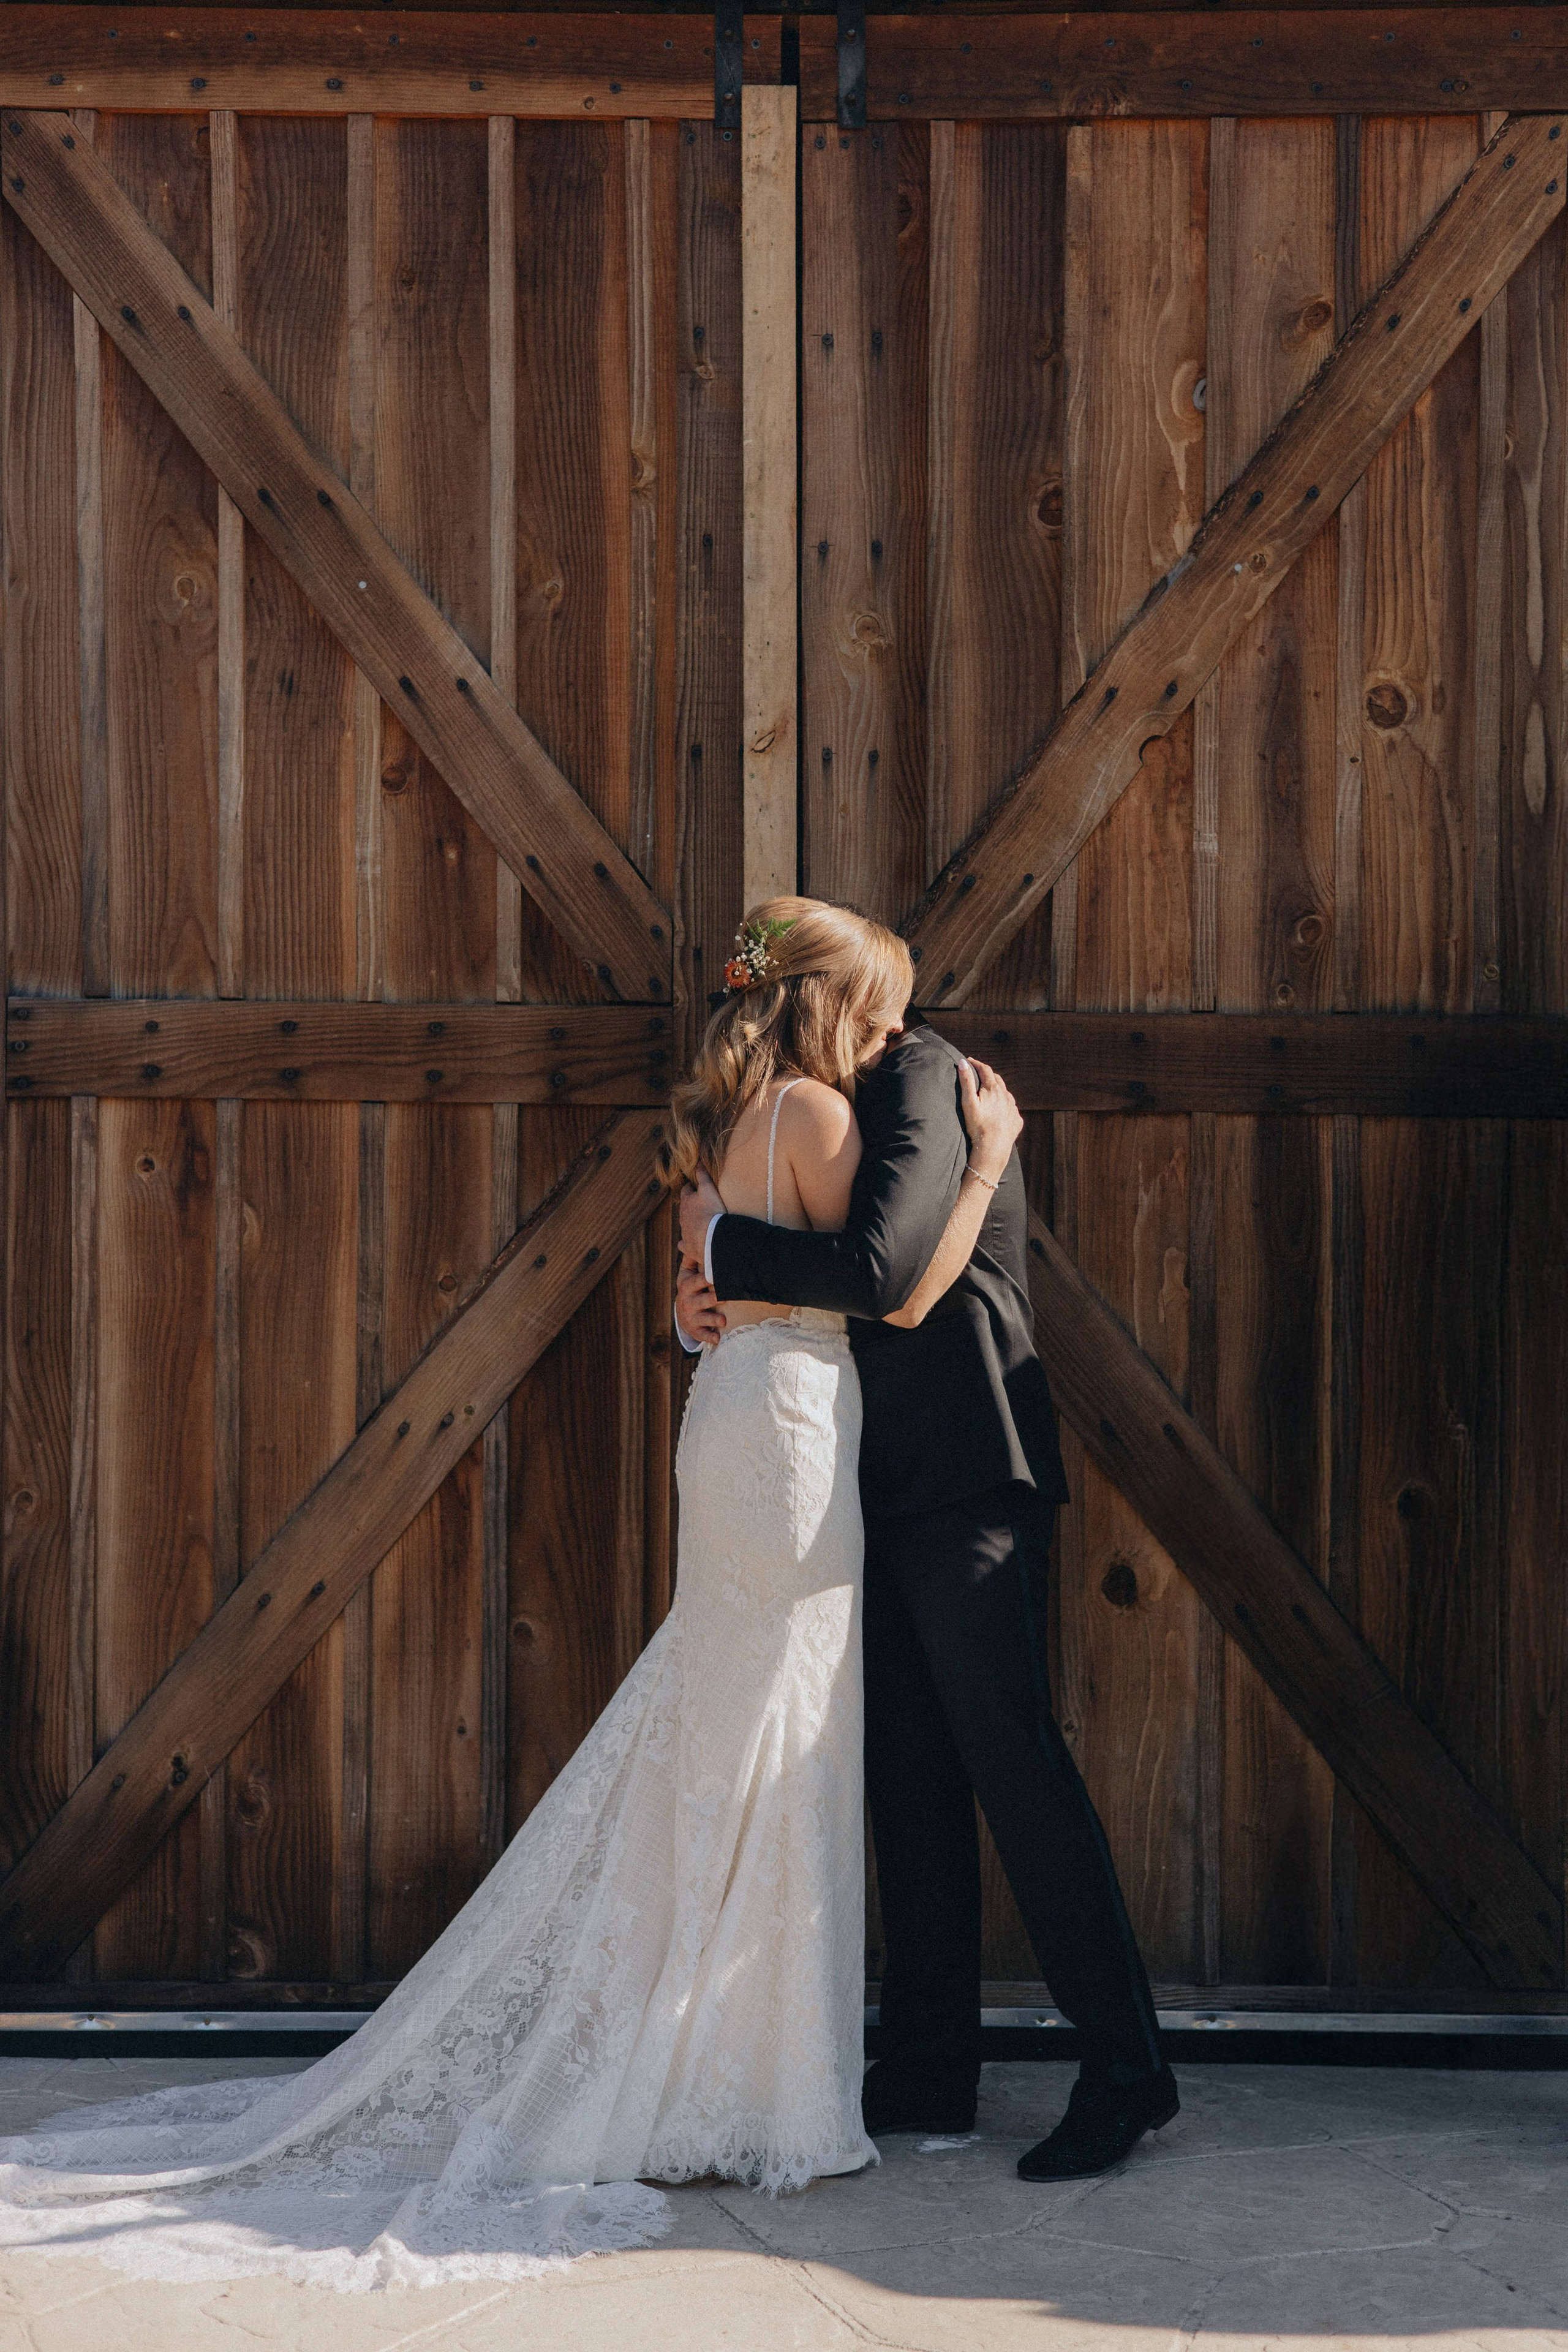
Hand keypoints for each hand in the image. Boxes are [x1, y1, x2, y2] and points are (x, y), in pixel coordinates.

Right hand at [675, 1256, 725, 1347]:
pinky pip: (701, 1335)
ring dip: (712, 1320)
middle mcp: (687, 1301)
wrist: (683, 1313)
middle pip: (699, 1300)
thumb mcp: (689, 1274)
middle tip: (722, 1297)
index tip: (715, 1276)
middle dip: (711, 1299)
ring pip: (701, 1318)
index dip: (705, 1279)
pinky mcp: (694, 1330)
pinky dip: (709, 1338)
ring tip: (723, 1321)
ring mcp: (690, 1316)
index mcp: (687, 1285)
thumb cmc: (693, 1289)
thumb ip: (692, 1258)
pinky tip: (718, 1339)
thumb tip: (689, 1239)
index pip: (695, 1281)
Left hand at [679, 1165, 725, 1268]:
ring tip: (697, 1223)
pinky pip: (683, 1244)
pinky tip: (689, 1244)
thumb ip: (703, 1175)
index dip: (690, 1188)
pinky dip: (686, 1243)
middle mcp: (683, 1217)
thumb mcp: (709, 1189)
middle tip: (696, 1204)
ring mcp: (684, 1232)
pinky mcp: (688, 1247)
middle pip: (683, 1208)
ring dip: (689, 1223)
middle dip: (688, 1205)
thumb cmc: (711, 1211)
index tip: (693, 1186)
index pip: (686, 1191)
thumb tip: (698, 1162)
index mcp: (687, 1202)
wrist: (712, 1238)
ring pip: (684, 1225)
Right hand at [959, 1056, 1022, 1184]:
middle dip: (987, 1075)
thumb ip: (966, 1081)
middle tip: (978, 1074)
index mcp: (994, 1089)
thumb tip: (963, 1062)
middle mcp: (1006, 1096)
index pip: (985, 1069)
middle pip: (997, 1080)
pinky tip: (999, 1111)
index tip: (969, 1061)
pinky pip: (1011, 1108)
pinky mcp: (1017, 1120)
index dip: (976, 1063)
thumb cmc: (978, 1125)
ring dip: (997, 1090)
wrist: (993, 1148)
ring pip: (1005, 1094)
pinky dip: (1004, 1105)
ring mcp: (1013, 1108)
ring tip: (989, 1093)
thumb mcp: (968, 1102)